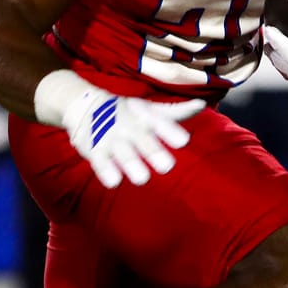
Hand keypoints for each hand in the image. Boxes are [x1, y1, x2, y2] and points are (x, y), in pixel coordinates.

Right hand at [61, 83, 204, 188]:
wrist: (85, 105)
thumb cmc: (127, 111)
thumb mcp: (150, 110)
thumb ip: (176, 112)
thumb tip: (202, 106)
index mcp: (145, 116)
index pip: (160, 123)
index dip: (171, 132)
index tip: (184, 142)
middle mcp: (130, 126)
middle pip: (143, 140)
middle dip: (154, 152)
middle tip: (167, 167)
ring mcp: (111, 138)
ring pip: (123, 153)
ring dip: (131, 164)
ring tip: (142, 179)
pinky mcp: (94, 150)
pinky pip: (100, 162)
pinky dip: (106, 171)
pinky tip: (114, 182)